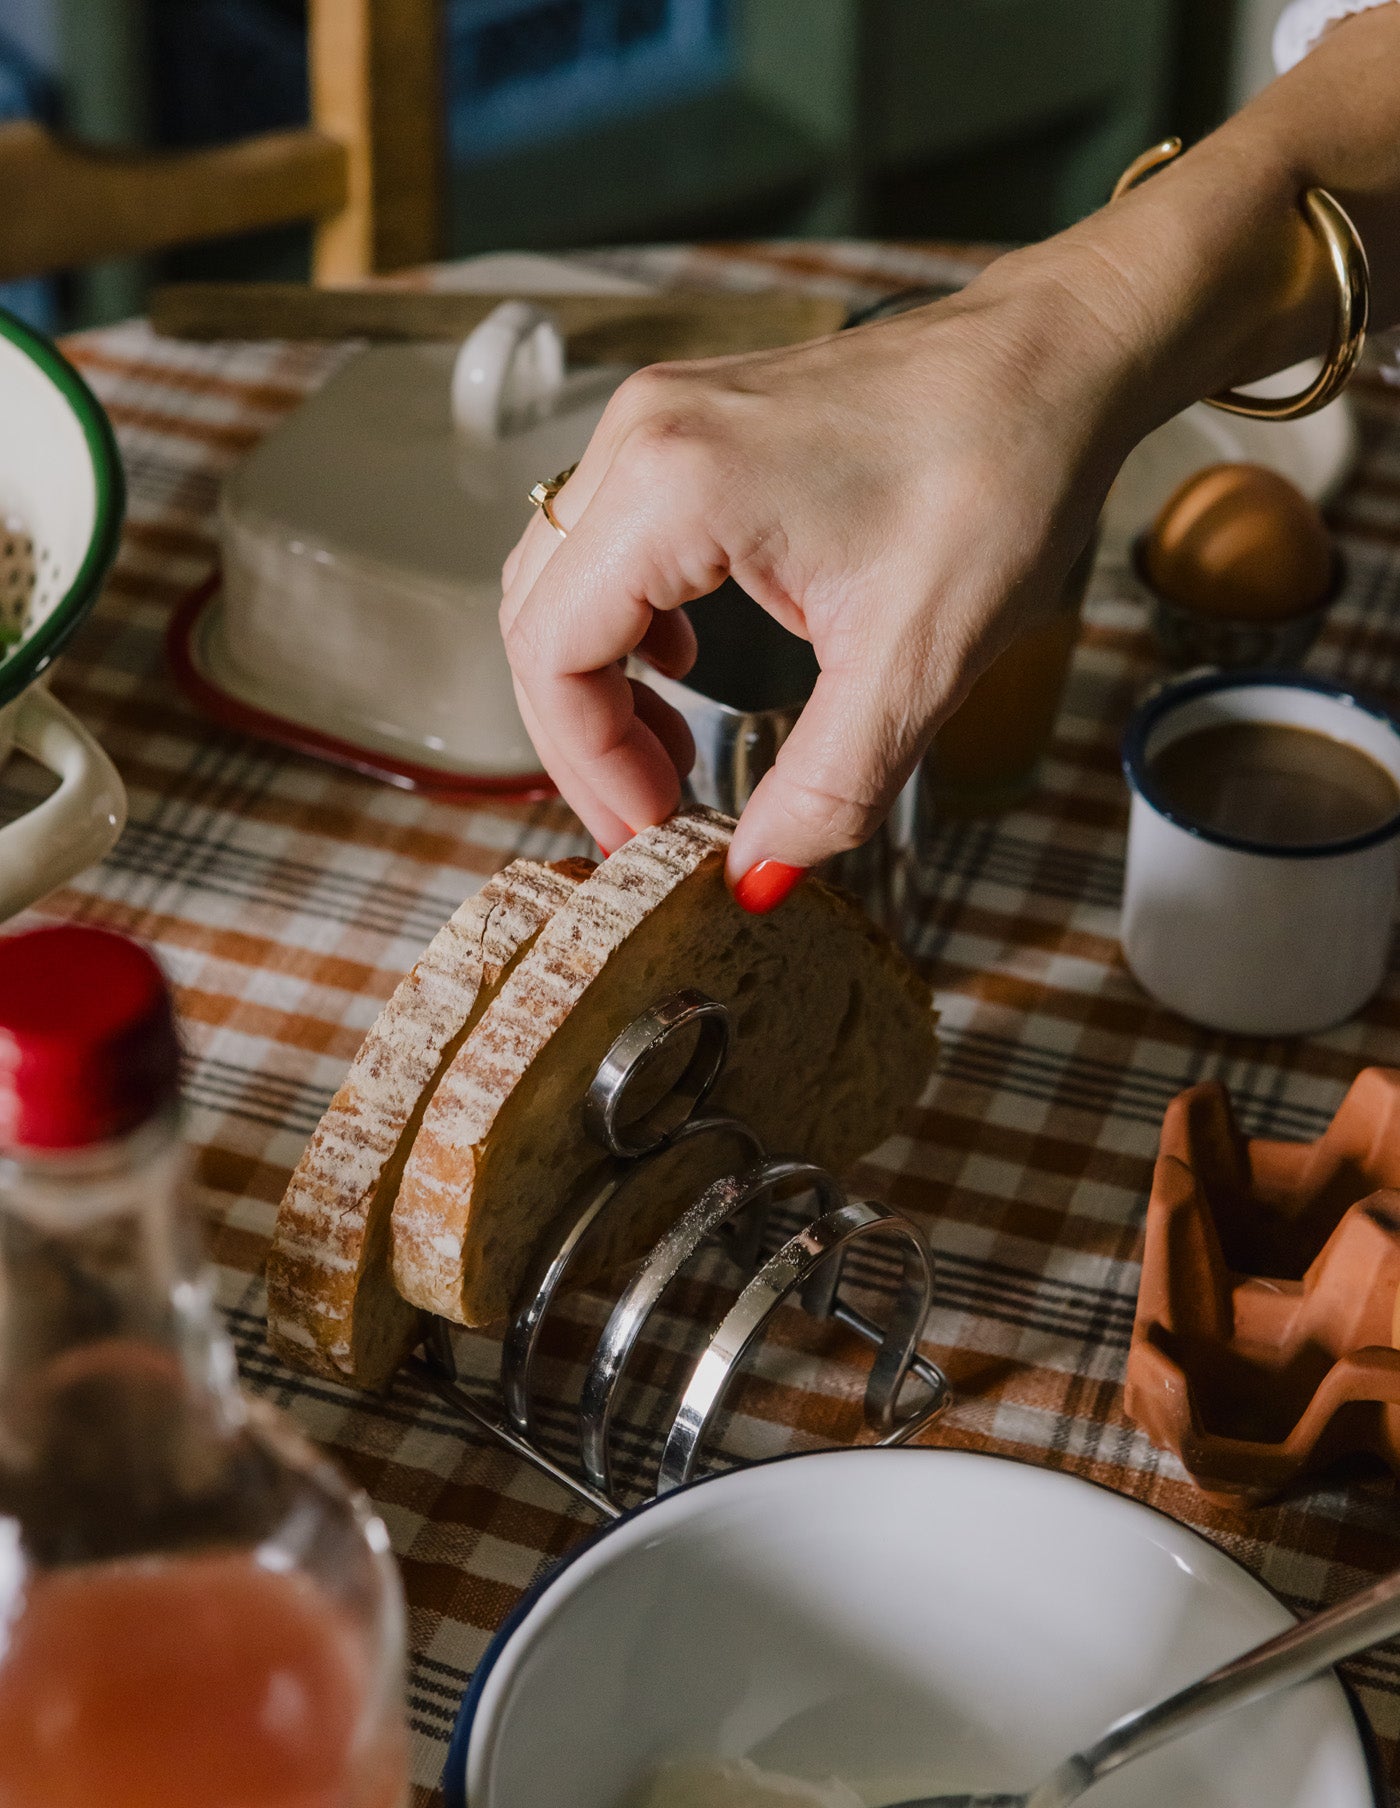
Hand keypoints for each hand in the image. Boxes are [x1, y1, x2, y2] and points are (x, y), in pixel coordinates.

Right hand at [499, 251, 1147, 893]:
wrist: (1057, 360)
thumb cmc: (1001, 472)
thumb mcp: (916, 660)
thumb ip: (826, 787)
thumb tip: (756, 878)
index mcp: (676, 487)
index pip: (555, 653)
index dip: (590, 765)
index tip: (654, 829)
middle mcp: (644, 436)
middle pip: (538, 617)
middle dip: (585, 737)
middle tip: (654, 814)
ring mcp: (659, 418)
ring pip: (561, 578)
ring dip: (598, 680)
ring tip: (670, 754)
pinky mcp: (689, 422)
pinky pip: (607, 538)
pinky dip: (625, 620)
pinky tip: (686, 664)